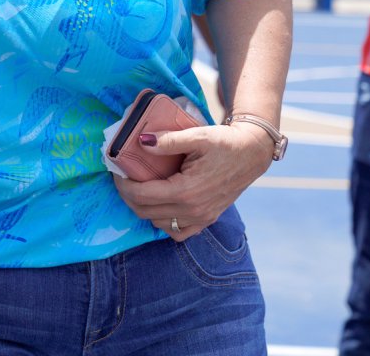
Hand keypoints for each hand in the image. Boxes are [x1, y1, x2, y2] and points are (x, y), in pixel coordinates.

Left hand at [113, 122, 273, 241]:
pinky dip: (164, 223)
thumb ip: (168, 140)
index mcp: (187, 191)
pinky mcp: (208, 219)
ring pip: (159, 224)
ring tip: (139, 188)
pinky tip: (160, 205)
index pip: (142, 195)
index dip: (123, 185)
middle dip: (128, 196)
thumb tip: (141, 142)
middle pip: (145, 212)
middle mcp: (193, 210)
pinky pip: (178, 233)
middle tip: (123, 178)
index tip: (117, 172)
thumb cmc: (224, 143)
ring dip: (144, 208)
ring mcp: (202, 218)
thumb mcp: (197, 135)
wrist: (252, 153)